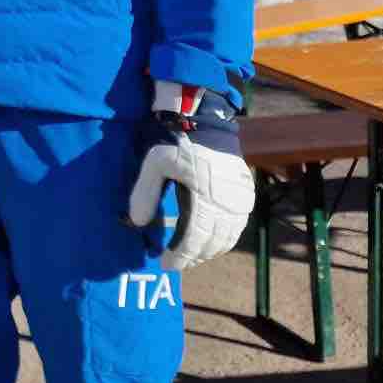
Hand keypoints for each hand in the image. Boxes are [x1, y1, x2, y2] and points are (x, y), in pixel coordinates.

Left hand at [125, 85, 254, 270]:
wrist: (206, 118)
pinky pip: (238, 226)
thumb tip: (136, 222)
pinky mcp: (246, 194)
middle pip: (212, 243)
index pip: (194, 239)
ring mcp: (241, 200)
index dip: (180, 256)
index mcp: (205, 197)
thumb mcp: (154, 164)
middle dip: (193, 256)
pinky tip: (209, 239)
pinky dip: (224, 238)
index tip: (166, 264)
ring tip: (189, 254)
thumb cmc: (176, 139)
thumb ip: (144, 194)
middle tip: (175, 262)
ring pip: (228, 238)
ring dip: (209, 250)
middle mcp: (228, 203)